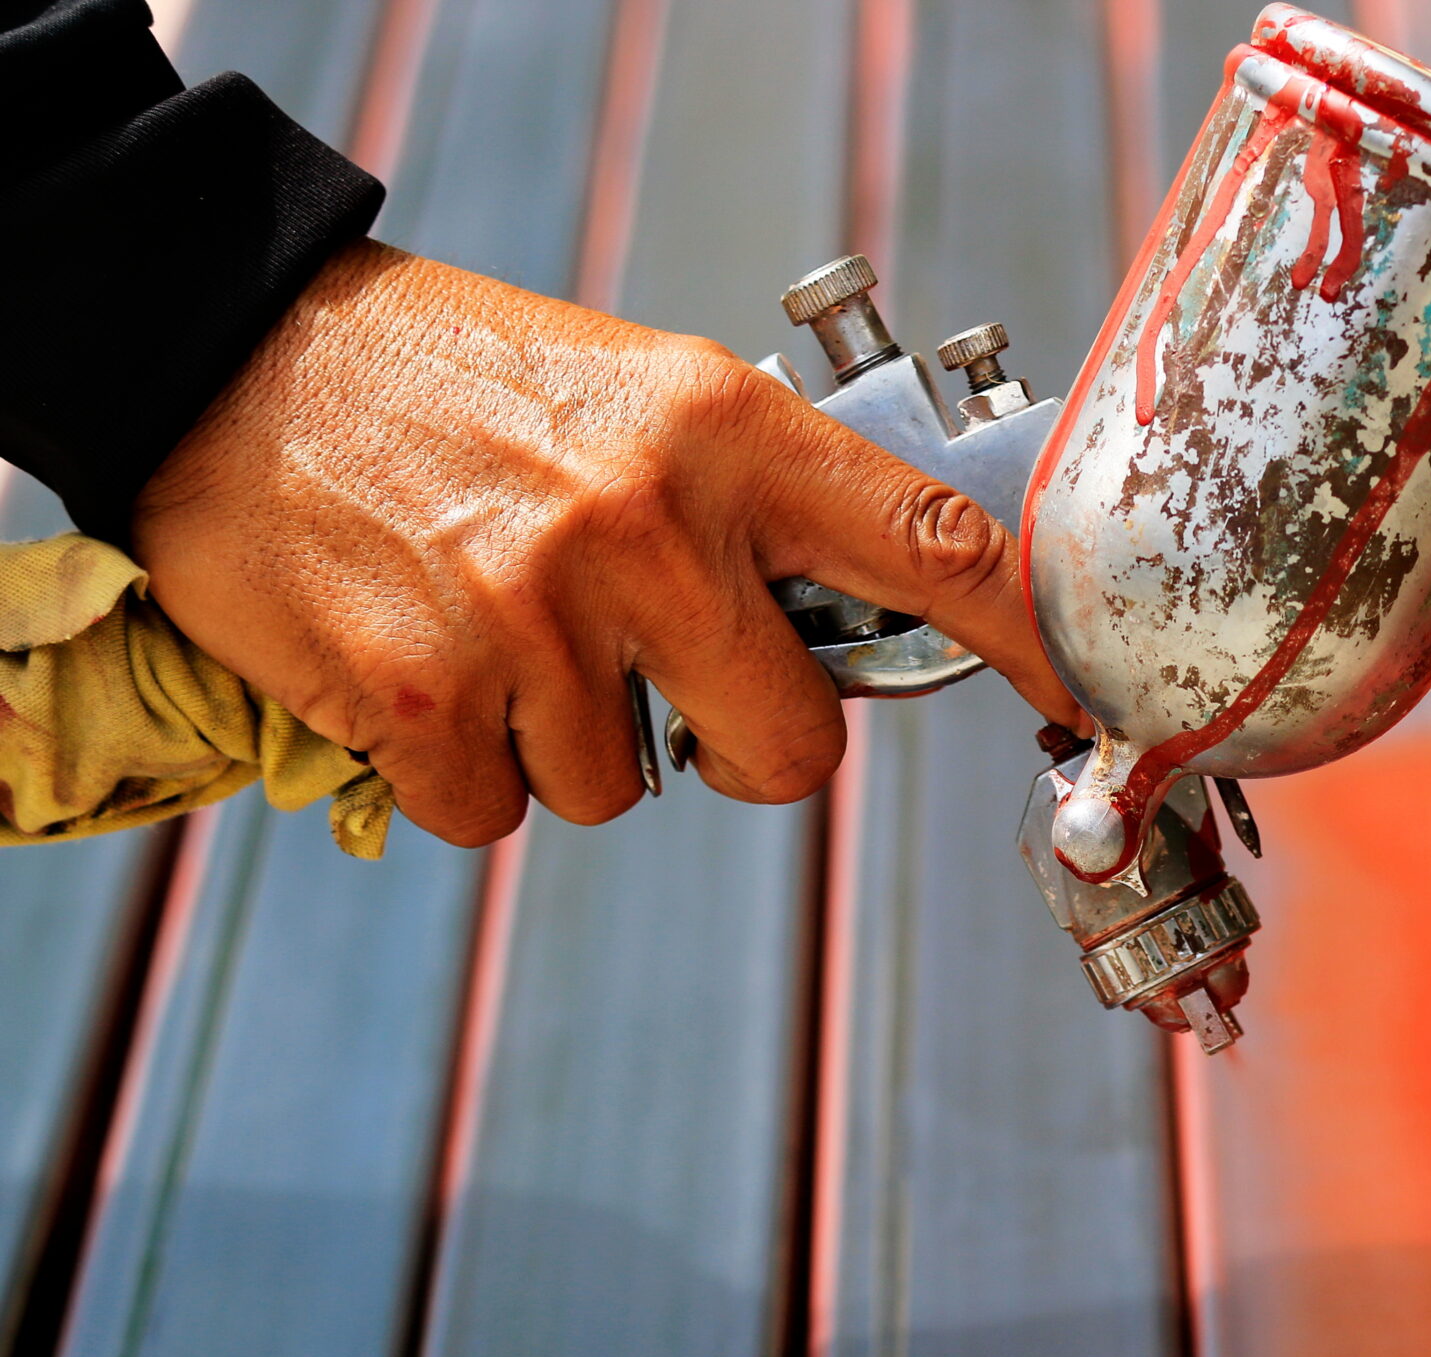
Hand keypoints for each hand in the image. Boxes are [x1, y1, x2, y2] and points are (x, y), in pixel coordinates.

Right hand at [131, 238, 1077, 845]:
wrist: (237, 356)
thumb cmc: (460, 384)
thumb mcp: (645, 395)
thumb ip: (762, 508)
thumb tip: (874, 625)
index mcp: (728, 433)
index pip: (932, 544)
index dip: (1025, 639)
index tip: (1082, 698)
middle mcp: (648, 523)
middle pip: (789, 753)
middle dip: (741, 750)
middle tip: (671, 687)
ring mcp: (533, 616)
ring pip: (623, 794)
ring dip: (569, 742)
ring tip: (502, 628)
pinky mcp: (421, 699)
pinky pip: (500, 816)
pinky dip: (465, 771)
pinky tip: (429, 666)